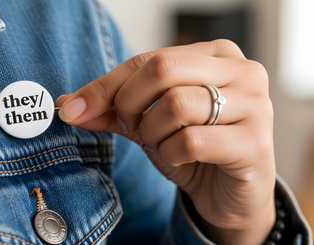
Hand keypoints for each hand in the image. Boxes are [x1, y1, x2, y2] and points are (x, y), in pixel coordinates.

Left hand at [57, 40, 275, 243]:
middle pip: (162, 69)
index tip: (74, 108)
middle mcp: (241, 70)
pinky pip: (191, 141)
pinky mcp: (255, 143)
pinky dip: (172, 154)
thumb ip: (112, 109)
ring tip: (163, 143)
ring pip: (176, 105)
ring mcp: (254, 105)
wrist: (229, 192)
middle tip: (133, 127)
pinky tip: (182, 159)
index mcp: (214, 54)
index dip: (105, 86)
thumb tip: (67, 105)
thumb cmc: (193, 146)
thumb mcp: (147, 121)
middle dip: (131, 105)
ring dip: (154, 133)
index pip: (147, 58)